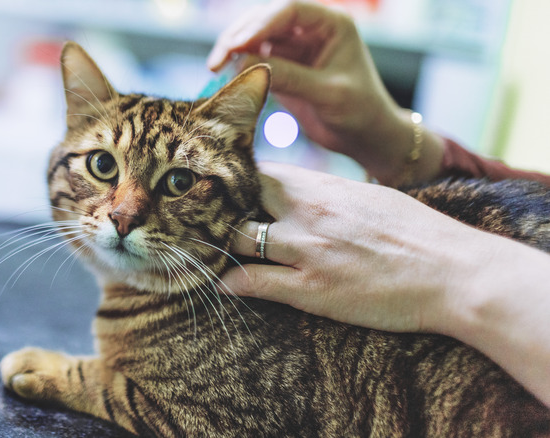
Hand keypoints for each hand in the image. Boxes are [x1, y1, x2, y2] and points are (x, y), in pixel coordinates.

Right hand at [207, 0, 443, 185]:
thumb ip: (289, 77)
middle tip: (216, 61)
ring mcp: (294, 48)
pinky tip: (227, 79)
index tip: (235, 45)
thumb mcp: (328, 93)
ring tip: (216, 69)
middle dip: (238, 37)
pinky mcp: (283, 68)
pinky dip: (239, 68)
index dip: (258, 25)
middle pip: (264, 20)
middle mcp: (310, 30)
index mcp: (330, 24)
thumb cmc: (360, 111)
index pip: (288, 12)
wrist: (365, 136)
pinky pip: (254, 60)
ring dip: (234, 51)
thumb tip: (245, 65)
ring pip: (255, 39)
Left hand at [221, 161, 472, 331]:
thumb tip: (308, 189)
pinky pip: (252, 283)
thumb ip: (331, 192)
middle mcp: (306, 211)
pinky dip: (231, 283)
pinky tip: (223, 285)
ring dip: (220, 246)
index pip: (259, 171)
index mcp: (323, 186)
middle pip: (237, 199)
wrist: (454, 271)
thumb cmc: (417, 233)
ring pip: (236, 238)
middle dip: (219, 209)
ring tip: (209, 254)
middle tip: (206, 223)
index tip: (223, 192)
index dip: (235, 182)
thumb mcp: (370, 196)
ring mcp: (306, 250)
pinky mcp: (311, 289)